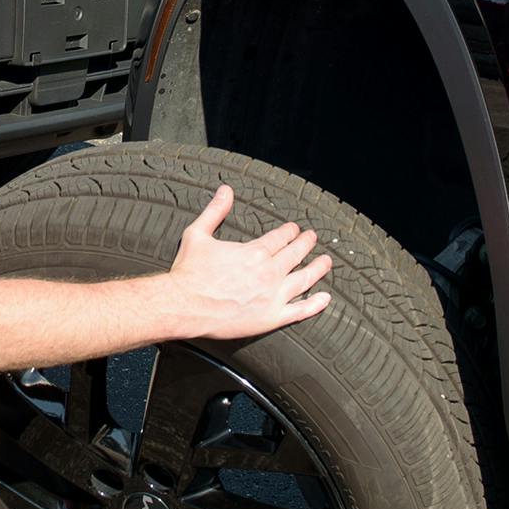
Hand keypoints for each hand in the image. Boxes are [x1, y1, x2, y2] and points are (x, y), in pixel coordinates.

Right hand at [158, 184, 330, 338]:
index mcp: (254, 252)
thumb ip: (215, 211)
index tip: (293, 229)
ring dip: (318, 268)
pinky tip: (325, 298)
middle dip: (306, 243)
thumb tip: (225, 191)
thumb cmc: (188, 273)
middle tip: (311, 238)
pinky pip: (300, 310)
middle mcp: (268, 273)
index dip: (289, 232)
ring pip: (304, 279)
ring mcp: (272, 297)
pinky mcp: (271, 318)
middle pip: (296, 254)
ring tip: (326, 261)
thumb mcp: (198, 234)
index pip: (281, 238)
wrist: (182, 306)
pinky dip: (315, 304)